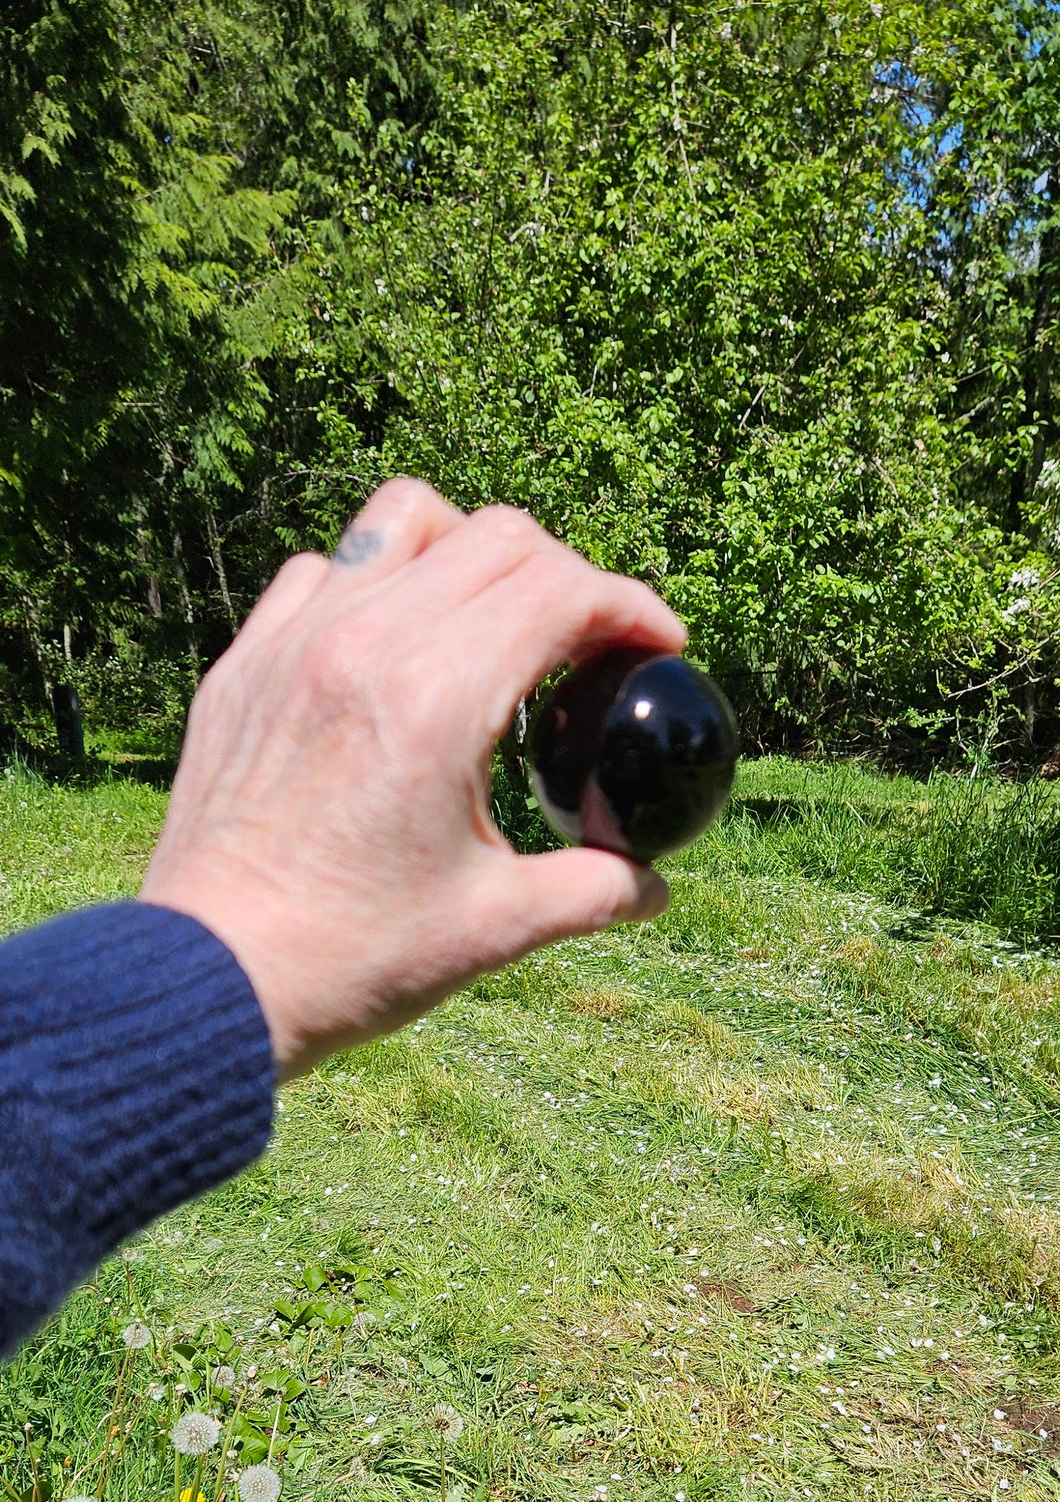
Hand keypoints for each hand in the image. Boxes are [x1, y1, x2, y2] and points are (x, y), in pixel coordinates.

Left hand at [140, 478, 684, 1076]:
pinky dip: (378, 582)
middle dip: (568, 577)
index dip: (632, 608)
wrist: (211, 980)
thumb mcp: (494, 928)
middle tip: (588, 645)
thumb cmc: (350, 959)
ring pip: (406, 521)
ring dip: (470, 551)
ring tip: (492, 619)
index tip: (658, 648)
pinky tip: (395, 649)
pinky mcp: (244, 662)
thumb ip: (590, 891)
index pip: (562, 591)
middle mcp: (364, 644)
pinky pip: (323, 569)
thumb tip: (652, 887)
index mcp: (437, 700)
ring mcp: (294, 642)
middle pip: (499, 537)